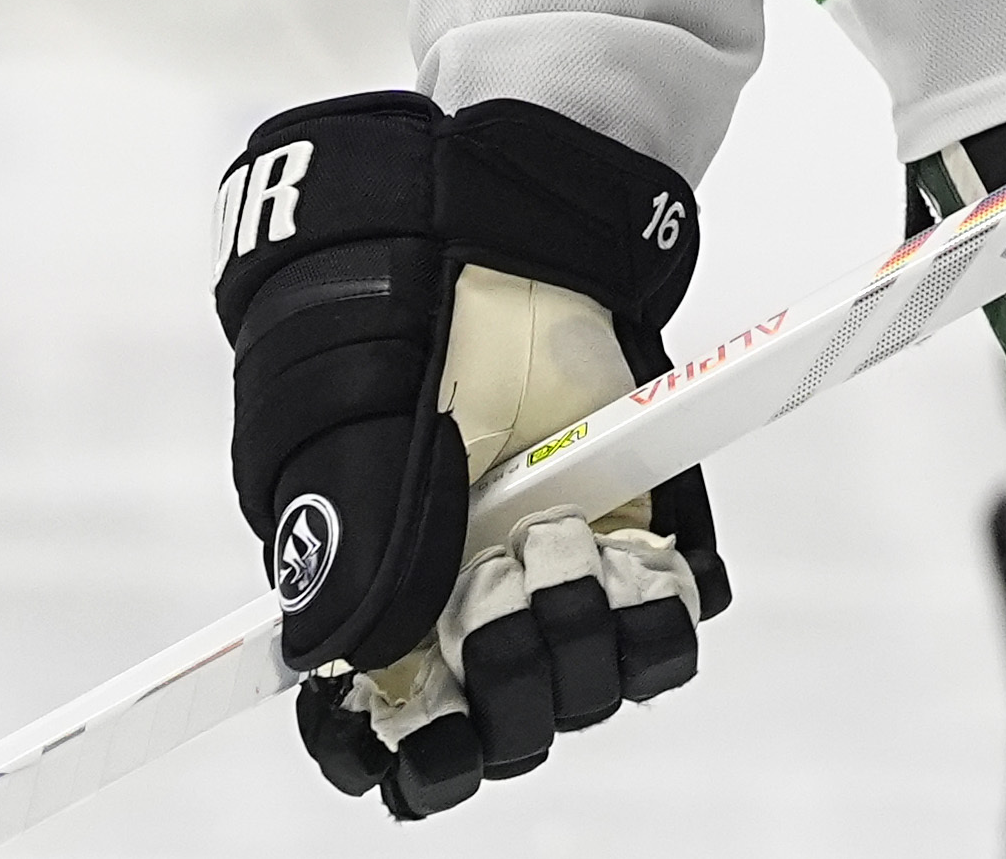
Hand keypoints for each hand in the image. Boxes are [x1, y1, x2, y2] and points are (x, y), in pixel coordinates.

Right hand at [218, 95, 729, 820]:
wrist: (515, 251)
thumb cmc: (413, 335)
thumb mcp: (361, 435)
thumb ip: (352, 555)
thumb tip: (340, 669)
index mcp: (380, 600)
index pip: (380, 735)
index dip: (405, 755)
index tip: (428, 731)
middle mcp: (468, 611)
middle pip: (497, 732)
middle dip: (505, 671)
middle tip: (500, 572)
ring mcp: (555, 582)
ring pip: (581, 696)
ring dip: (573, 630)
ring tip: (556, 536)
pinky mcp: (636, 547)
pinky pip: (665, 638)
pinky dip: (654, 614)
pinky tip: (629, 554)